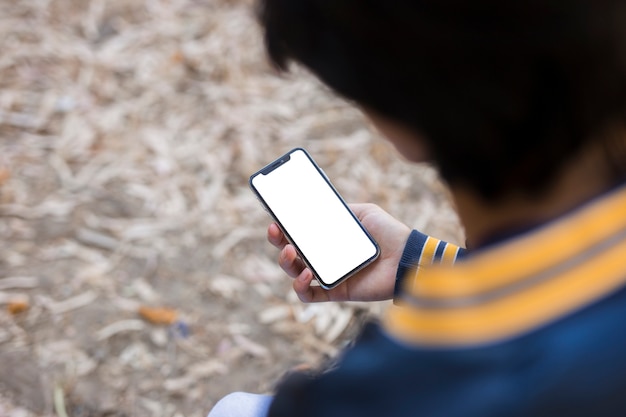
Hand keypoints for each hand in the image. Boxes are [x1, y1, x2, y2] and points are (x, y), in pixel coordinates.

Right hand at [267, 203, 410, 302]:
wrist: (406, 257)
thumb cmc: (388, 233)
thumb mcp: (363, 212)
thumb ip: (340, 210)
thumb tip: (315, 207)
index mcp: (328, 238)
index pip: (299, 233)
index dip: (283, 228)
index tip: (275, 218)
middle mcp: (324, 257)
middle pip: (290, 253)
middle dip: (277, 242)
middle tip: (276, 231)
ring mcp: (328, 275)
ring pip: (294, 273)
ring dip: (285, 263)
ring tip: (290, 252)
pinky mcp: (335, 291)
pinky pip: (308, 294)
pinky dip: (300, 286)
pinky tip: (307, 273)